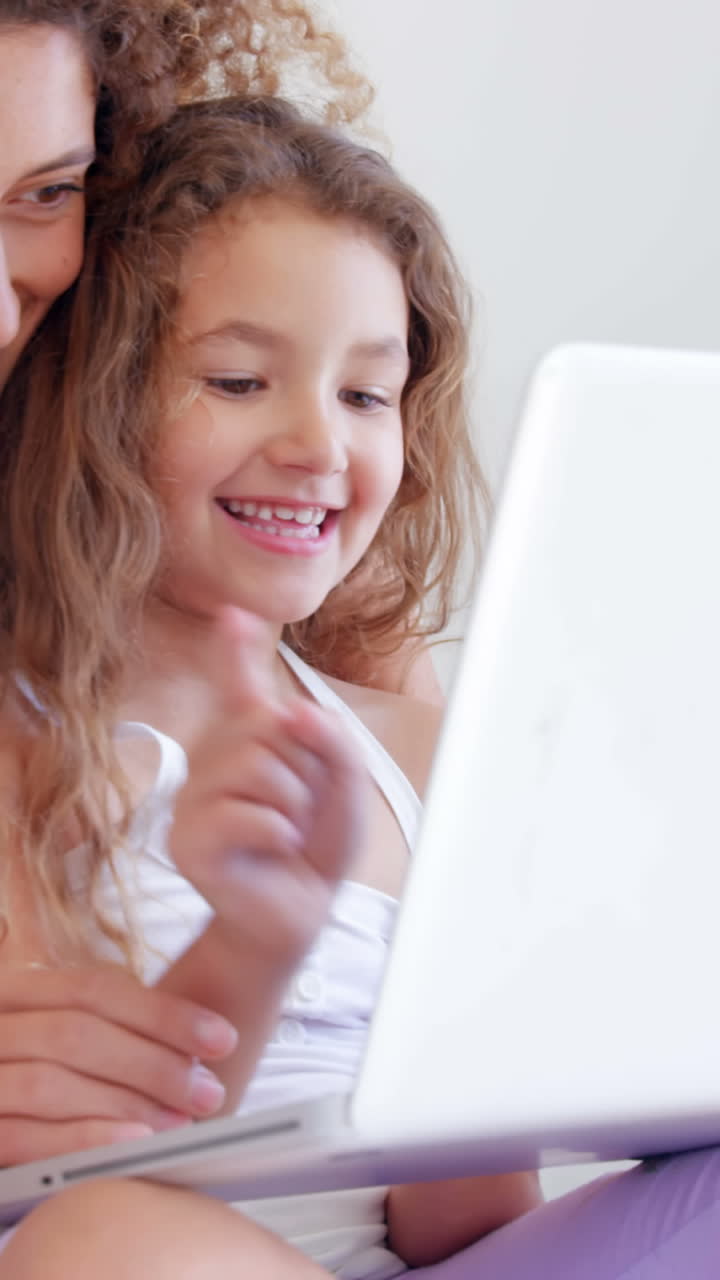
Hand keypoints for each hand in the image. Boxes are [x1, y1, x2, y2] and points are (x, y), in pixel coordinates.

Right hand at [0, 965, 237, 1165]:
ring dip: (124, 1103)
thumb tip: (198, 1049)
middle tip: (208, 1092)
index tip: (222, 1037)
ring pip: (49, 1083)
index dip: (162, 1013)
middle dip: (152, 1063)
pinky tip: (131, 1143)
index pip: (93, 989)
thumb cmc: (36, 1085)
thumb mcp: (64, 1043)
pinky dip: (82, 1139)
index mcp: (15, 993)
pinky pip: (21, 1136)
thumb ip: (114, 1034)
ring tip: (180, 1122)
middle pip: (76, 1034)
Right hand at [170, 608, 367, 963]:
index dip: (235, 650)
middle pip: (269, 726)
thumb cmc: (315, 849)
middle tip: (300, 812)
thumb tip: (296, 710)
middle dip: (306, 771)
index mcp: (249, 742)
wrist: (297, 915)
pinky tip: (273, 852)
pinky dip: (278, 835)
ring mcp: (193, 799)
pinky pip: (247, 815)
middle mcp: (213, 761)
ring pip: (260, 770)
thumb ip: (333, 740)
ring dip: (295, 808)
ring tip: (286, 835)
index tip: (233, 615)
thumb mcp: (346, 787)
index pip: (240, 686)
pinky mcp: (188, 840)